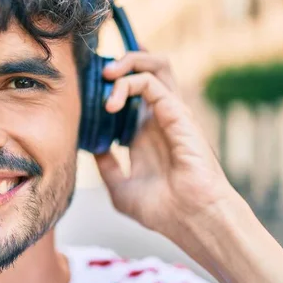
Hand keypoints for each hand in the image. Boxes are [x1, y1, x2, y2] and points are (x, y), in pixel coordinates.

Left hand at [95, 51, 239, 245]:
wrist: (191, 220)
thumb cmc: (163, 210)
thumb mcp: (121, 189)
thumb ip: (107, 167)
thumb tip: (92, 150)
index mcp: (147, 133)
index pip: (136, 92)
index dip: (116, 79)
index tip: (92, 78)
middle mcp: (160, 118)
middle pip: (148, 70)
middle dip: (123, 61)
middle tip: (101, 72)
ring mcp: (171, 113)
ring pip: (156, 65)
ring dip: (129, 61)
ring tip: (107, 75)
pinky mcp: (178, 112)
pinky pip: (152, 82)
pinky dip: (129, 83)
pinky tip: (112, 104)